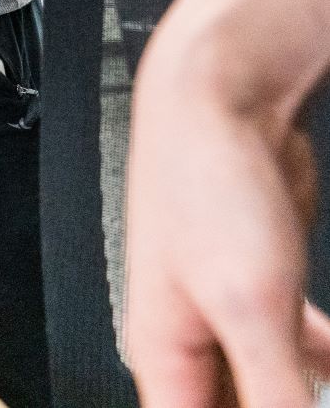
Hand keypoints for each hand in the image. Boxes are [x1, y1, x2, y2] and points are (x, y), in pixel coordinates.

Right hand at [121, 0, 329, 407]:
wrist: (221, 96)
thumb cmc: (203, 177)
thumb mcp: (253, 306)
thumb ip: (274, 391)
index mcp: (159, 352)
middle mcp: (189, 339)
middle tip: (313, 401)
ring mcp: (229, 312)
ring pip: (269, 388)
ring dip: (306, 395)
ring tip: (329, 390)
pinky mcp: (267, 287)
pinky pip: (301, 353)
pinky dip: (326, 368)